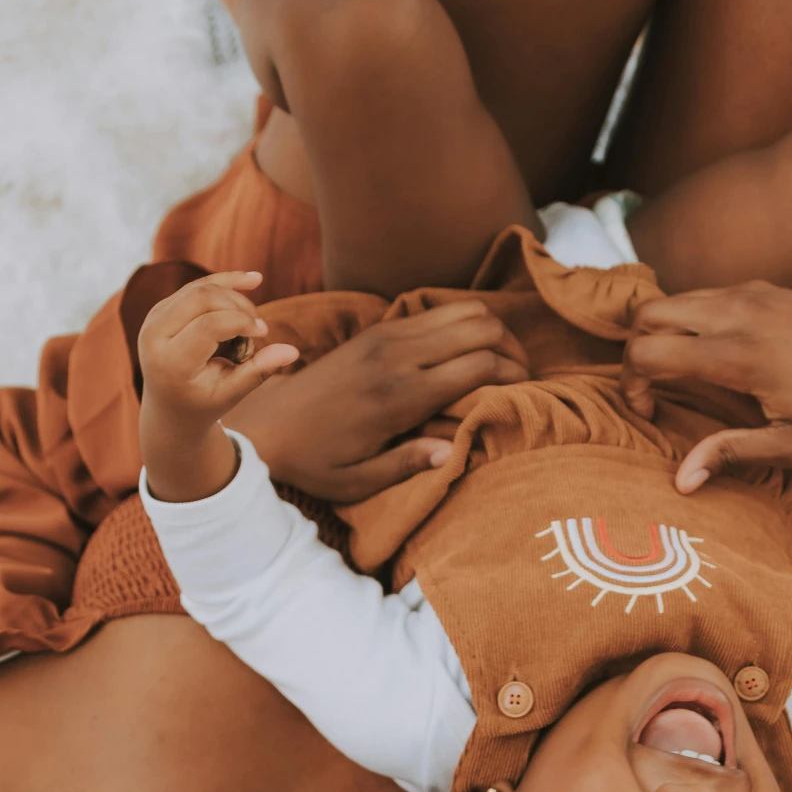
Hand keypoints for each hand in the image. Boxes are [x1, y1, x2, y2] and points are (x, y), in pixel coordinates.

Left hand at [138, 272, 299, 501]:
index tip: (263, 332)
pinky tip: (253, 280)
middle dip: (238, 305)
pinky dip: (224, 284)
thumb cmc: (203, 404)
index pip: (208, 325)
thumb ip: (258, 371)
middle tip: (258, 326)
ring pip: (200, 288)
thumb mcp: (231, 394)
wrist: (169, 408)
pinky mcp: (161, 309)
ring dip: (234, 296)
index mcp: (171, 362)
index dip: (241, 322)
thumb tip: (292, 351)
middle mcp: (154, 336)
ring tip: (253, 317)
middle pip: (202, 298)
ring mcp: (153, 319)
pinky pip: (195, 287)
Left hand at [231, 297, 528, 502]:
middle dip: (513, 347)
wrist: (266, 423)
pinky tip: (467, 348)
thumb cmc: (315, 462)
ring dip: (491, 329)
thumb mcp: (359, 481)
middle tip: (522, 373)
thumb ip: (409, 466)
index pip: (480, 364)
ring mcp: (387, 336)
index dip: (514, 373)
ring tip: (501, 358)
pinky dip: (463, 322)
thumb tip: (453, 451)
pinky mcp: (376, 329)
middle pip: (481, 326)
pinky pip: (436, 310)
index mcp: (401, 396)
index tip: (526, 391)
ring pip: (463, 310)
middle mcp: (398, 357)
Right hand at [620, 283, 791, 499]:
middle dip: (635, 351)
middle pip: (648, 313)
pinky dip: (690, 319)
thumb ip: (729, 454)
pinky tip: (712, 354)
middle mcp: (740, 314)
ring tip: (680, 374)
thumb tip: (680, 482)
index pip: (647, 350)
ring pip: (675, 298)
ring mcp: (754, 293)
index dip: (630, 384)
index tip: (651, 412)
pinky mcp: (767, 287)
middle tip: (654, 390)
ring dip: (662, 332)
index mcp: (740, 356)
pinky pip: (706, 294)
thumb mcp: (791, 448)